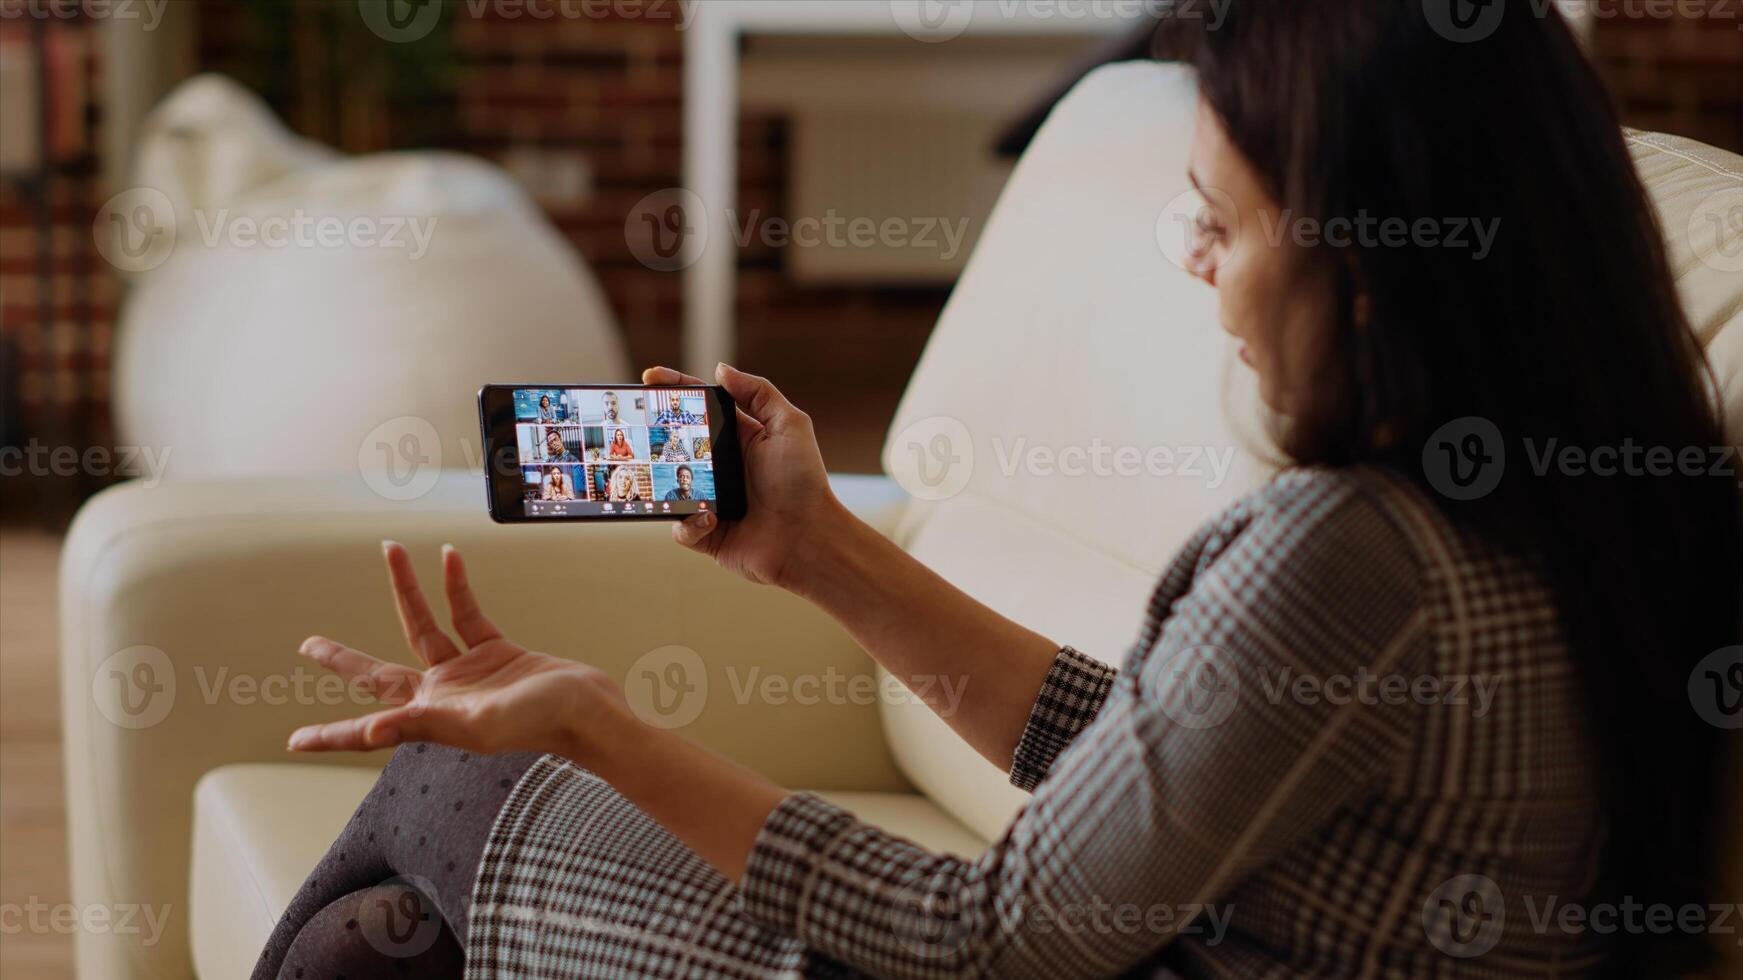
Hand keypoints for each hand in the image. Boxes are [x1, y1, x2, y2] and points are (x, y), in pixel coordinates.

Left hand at [287, 542, 629, 759]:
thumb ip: (425, 725)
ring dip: (407, 588)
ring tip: (391, 549)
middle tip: (308, 647)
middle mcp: (442, 696)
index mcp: (431, 719)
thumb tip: (372, 732)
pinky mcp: (496, 652)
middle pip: (379, 674)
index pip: (369, 726)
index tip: (295, 741)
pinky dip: (458, 585)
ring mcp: (468, 673)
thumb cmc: (541, 724)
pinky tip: (449, 557)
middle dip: (342, 661)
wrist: (591, 710)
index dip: (332, 735)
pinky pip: (467, 613)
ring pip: (423, 626)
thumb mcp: (480, 726)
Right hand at [643, 363, 850, 588]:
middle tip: (642, 426)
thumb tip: (720, 369)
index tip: (650, 377)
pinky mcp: (707, 535)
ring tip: (681, 479)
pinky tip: (711, 518)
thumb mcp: (790, 425)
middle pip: (677, 445)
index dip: (675, 390)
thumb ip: (759, 392)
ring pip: (671, 486)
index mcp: (738, 439)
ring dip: (669, 483)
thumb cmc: (803, 481)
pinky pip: (681, 527)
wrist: (810, 538)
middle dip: (657, 436)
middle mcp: (722, 468)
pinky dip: (690, 523)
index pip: (700, 408)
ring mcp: (711, 501)